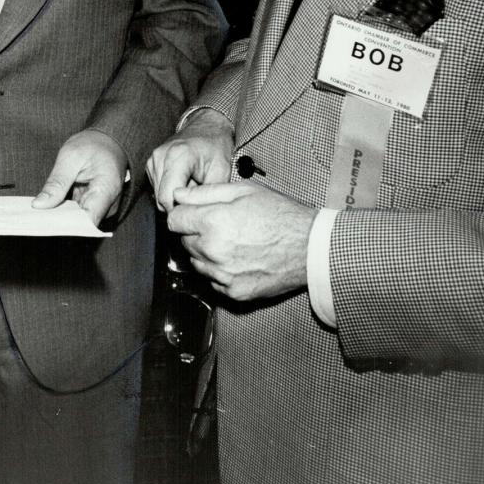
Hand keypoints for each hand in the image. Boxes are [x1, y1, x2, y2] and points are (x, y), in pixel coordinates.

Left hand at [32, 129, 126, 225]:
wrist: (109, 141)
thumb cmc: (93, 145)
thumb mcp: (70, 156)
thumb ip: (56, 182)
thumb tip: (39, 205)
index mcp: (107, 189)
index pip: (88, 221)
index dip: (65, 226)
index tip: (44, 224)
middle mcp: (109, 203)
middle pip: (82, 223)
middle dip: (59, 220)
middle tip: (36, 214)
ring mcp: (103, 206)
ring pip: (78, 220)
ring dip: (61, 215)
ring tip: (43, 208)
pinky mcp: (96, 206)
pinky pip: (79, 213)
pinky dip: (65, 210)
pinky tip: (53, 205)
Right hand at [147, 108, 233, 211]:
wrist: (207, 127)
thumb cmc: (216, 147)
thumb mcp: (221, 170)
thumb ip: (208, 194)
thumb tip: (197, 214)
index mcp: (178, 156)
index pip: (167, 197)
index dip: (181, 209)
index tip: (196, 208)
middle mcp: (161, 156)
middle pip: (161, 199)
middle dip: (179, 204)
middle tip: (197, 195)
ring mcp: (153, 159)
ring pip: (158, 196)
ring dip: (174, 197)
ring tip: (191, 185)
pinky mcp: (151, 163)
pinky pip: (157, 189)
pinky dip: (169, 190)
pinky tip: (183, 181)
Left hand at [167, 181, 316, 300]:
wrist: (309, 247)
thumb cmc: (281, 215)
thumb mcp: (243, 191)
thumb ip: (205, 193)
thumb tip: (179, 196)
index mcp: (213, 222)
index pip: (174, 220)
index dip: (184, 213)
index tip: (194, 212)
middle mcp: (214, 251)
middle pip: (184, 241)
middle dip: (195, 231)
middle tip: (219, 223)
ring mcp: (223, 274)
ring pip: (196, 261)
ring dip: (205, 251)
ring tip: (231, 240)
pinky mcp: (233, 292)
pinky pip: (212, 279)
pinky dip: (219, 269)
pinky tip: (238, 257)